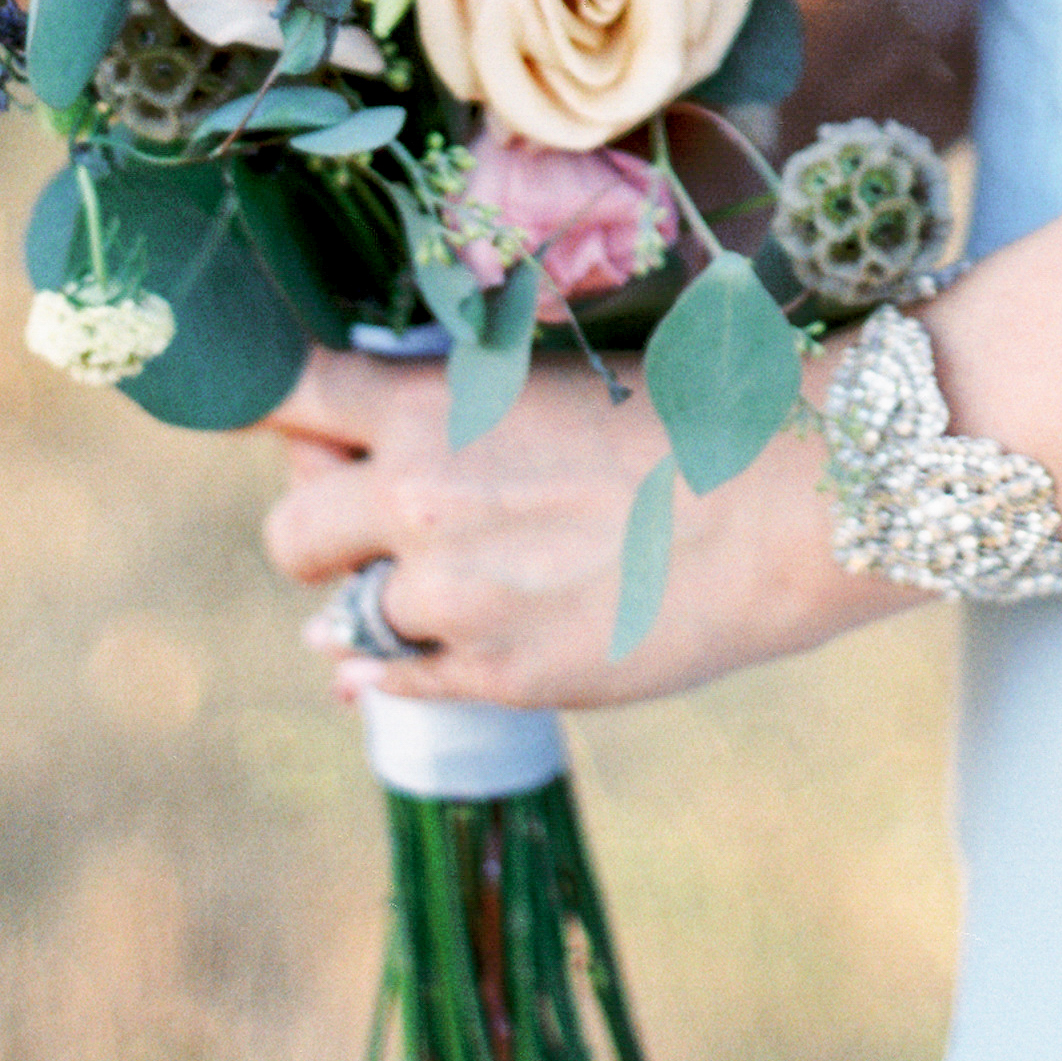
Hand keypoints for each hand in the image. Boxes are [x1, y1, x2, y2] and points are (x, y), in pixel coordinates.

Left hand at [261, 346, 902, 714]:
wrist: (790, 496)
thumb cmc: (688, 407)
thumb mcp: (554, 377)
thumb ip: (452, 414)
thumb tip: (361, 468)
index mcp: (434, 402)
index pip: (286, 396)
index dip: (271, 412)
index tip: (277, 424)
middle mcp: (420, 500)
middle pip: (286, 525)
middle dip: (318, 521)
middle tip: (371, 515)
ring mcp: (453, 599)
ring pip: (339, 618)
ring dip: (371, 600)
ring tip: (442, 580)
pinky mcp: (497, 677)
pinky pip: (392, 683)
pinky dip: (396, 667)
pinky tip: (436, 642)